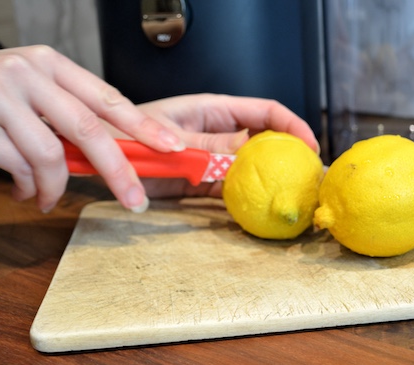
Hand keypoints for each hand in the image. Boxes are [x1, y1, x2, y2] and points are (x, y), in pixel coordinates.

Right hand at [0, 45, 184, 211]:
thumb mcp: (32, 88)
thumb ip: (68, 112)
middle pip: (90, 130)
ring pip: (51, 157)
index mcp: (50, 64)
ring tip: (51, 198)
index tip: (171, 145)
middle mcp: (27, 75)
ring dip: (58, 188)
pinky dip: (31, 188)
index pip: (108, 97)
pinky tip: (28, 191)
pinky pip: (20, 169)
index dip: (143, 125)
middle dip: (118, 170)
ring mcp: (0, 99)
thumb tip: (116, 152)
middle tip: (136, 199)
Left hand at [129, 93, 320, 198]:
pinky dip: (247, 197)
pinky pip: (233, 187)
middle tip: (308, 175)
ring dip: (271, 179)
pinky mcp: (205, 180)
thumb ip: (210, 146)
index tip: (309, 145)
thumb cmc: (130, 137)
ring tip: (294, 194)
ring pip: (252, 166)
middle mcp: (220, 131)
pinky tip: (261, 207)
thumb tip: (249, 150)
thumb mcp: (173, 139)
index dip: (292, 125)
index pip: (265, 111)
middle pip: (265, 139)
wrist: (104, 161)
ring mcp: (215, 157)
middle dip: (289, 153)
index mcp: (215, 109)